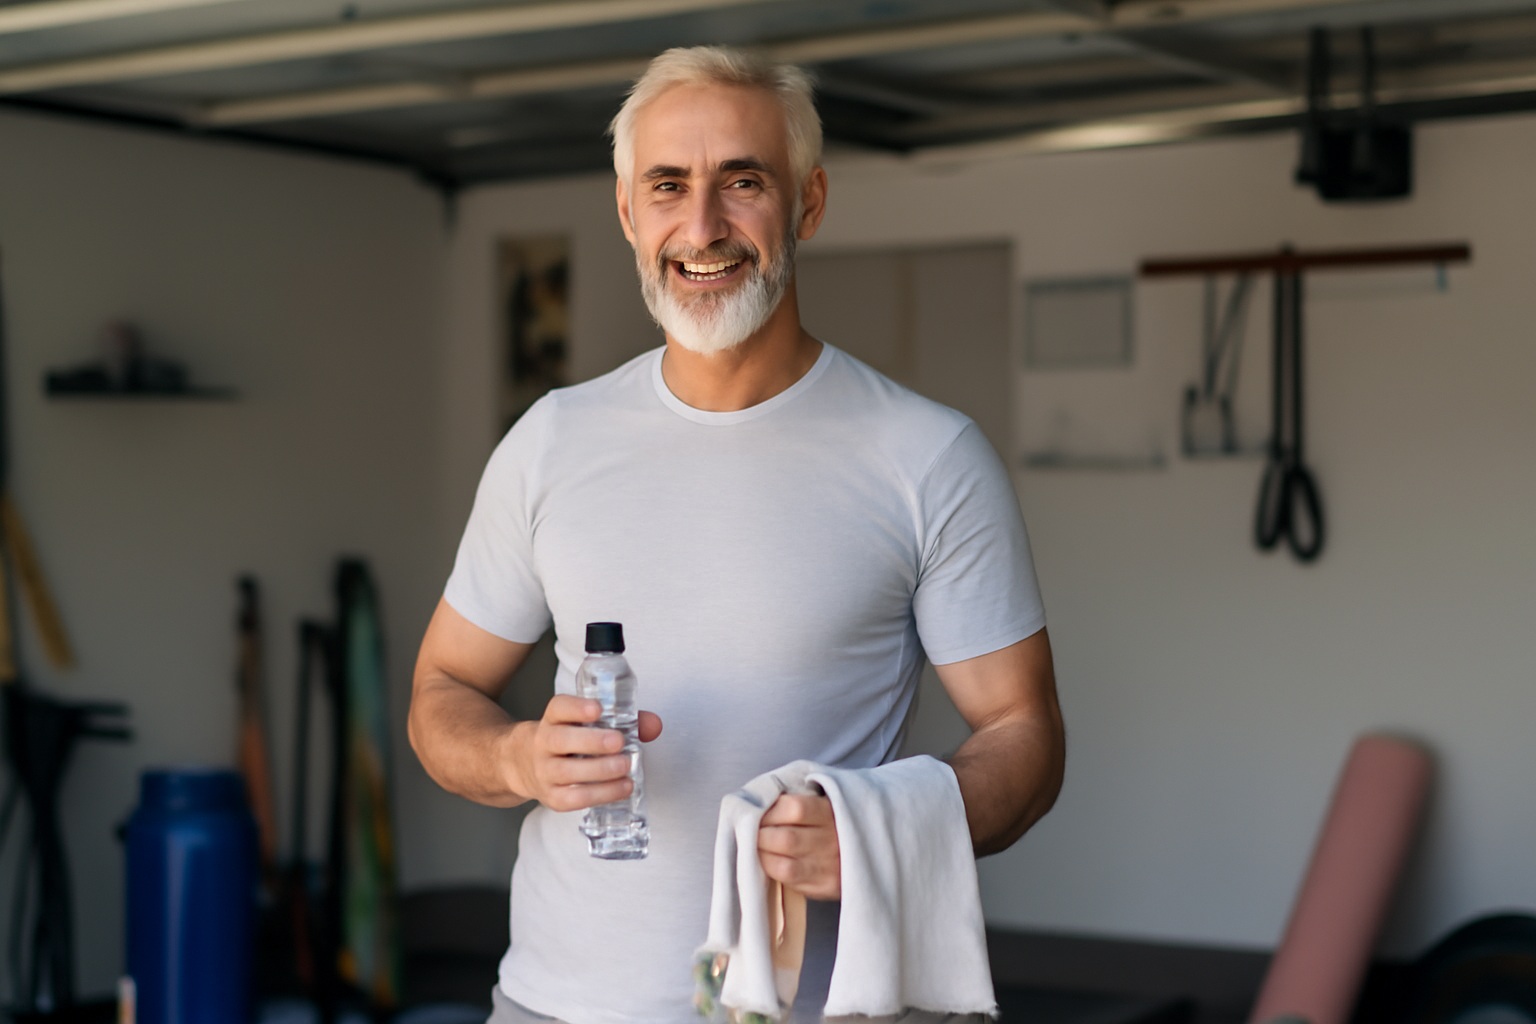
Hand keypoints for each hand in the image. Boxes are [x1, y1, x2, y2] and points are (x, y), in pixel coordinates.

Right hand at [504, 694, 661, 811]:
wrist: (525, 765)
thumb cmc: (570, 741)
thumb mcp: (587, 724)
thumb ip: (624, 721)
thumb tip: (654, 725)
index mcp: (553, 719)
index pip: (559, 708)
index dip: (577, 708)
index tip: (597, 709)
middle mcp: (543, 743)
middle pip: (560, 740)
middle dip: (591, 741)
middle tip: (618, 741)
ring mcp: (544, 772)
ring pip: (566, 772)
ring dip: (599, 771)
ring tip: (625, 767)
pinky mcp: (552, 797)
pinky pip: (572, 799)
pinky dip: (599, 795)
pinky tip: (621, 788)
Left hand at [758, 793, 839, 900]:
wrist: (870, 853)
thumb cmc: (834, 823)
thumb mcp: (826, 804)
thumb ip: (799, 802)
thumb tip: (757, 805)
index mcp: (831, 812)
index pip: (793, 808)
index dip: (769, 811)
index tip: (760, 812)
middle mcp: (833, 840)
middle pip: (785, 838)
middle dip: (761, 835)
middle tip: (754, 832)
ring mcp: (829, 867)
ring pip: (784, 865)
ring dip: (763, 855)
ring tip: (759, 847)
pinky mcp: (824, 887)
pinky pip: (790, 882)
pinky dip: (773, 870)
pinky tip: (771, 861)